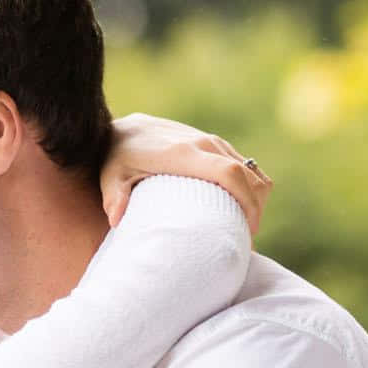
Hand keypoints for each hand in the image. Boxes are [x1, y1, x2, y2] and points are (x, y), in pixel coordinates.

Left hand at [102, 113, 272, 236]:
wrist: (126, 128)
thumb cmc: (117, 157)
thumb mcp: (111, 176)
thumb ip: (114, 196)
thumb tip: (117, 220)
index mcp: (183, 154)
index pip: (230, 174)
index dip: (246, 201)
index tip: (248, 230)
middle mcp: (204, 144)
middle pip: (248, 175)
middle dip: (256, 208)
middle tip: (247, 239)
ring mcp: (212, 142)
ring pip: (251, 171)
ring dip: (255, 199)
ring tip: (244, 227)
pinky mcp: (214, 144)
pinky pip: (245, 166)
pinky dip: (250, 187)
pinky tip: (238, 208)